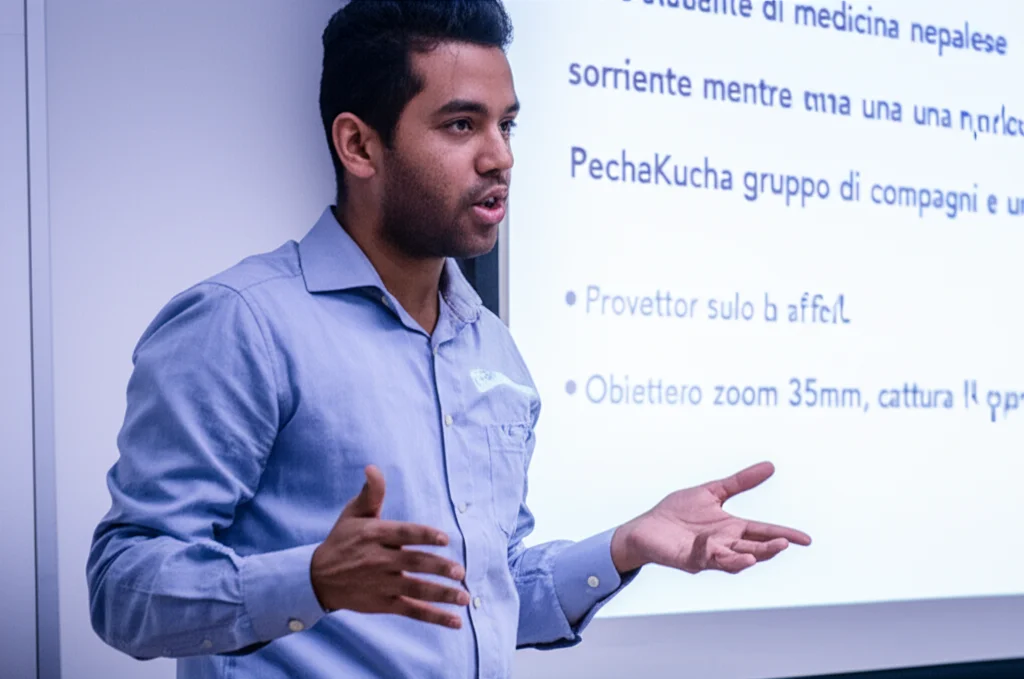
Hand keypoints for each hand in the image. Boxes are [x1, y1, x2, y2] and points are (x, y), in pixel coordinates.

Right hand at [311, 465, 468, 628]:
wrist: (317, 578)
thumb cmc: (342, 540)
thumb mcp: (353, 513)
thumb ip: (370, 493)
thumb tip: (373, 468)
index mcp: (375, 535)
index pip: (404, 534)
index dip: (424, 535)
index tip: (445, 539)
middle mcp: (378, 560)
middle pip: (413, 564)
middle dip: (438, 568)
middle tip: (460, 571)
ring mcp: (381, 584)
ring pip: (416, 590)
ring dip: (442, 595)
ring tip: (464, 596)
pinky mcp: (383, 604)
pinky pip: (411, 610)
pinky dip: (434, 617)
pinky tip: (455, 621)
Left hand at [610, 461, 810, 574]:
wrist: (646, 527)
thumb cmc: (677, 512)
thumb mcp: (712, 492)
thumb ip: (740, 482)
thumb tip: (771, 466)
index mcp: (732, 529)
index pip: (763, 532)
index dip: (784, 535)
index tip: (806, 540)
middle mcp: (724, 544)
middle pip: (753, 549)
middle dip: (769, 548)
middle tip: (785, 544)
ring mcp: (708, 554)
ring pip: (733, 560)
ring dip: (746, 558)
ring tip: (759, 555)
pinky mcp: (689, 559)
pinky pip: (704, 558)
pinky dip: (713, 555)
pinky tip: (717, 545)